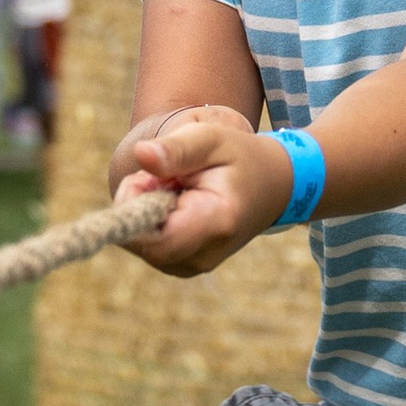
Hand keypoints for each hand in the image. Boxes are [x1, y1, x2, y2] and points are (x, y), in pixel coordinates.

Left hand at [112, 111, 293, 277]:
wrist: (272, 186)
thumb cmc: (238, 157)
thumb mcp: (210, 138)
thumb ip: (175, 148)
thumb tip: (139, 152)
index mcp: (215, 221)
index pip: (152, 239)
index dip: (133, 210)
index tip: (145, 178)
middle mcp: (205, 255)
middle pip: (141, 242)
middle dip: (137, 206)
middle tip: (163, 177)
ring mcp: (194, 266)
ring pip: (142, 245)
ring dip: (145, 214)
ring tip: (175, 188)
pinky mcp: (184, 267)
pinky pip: (150, 247)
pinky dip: (152, 224)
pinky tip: (176, 205)